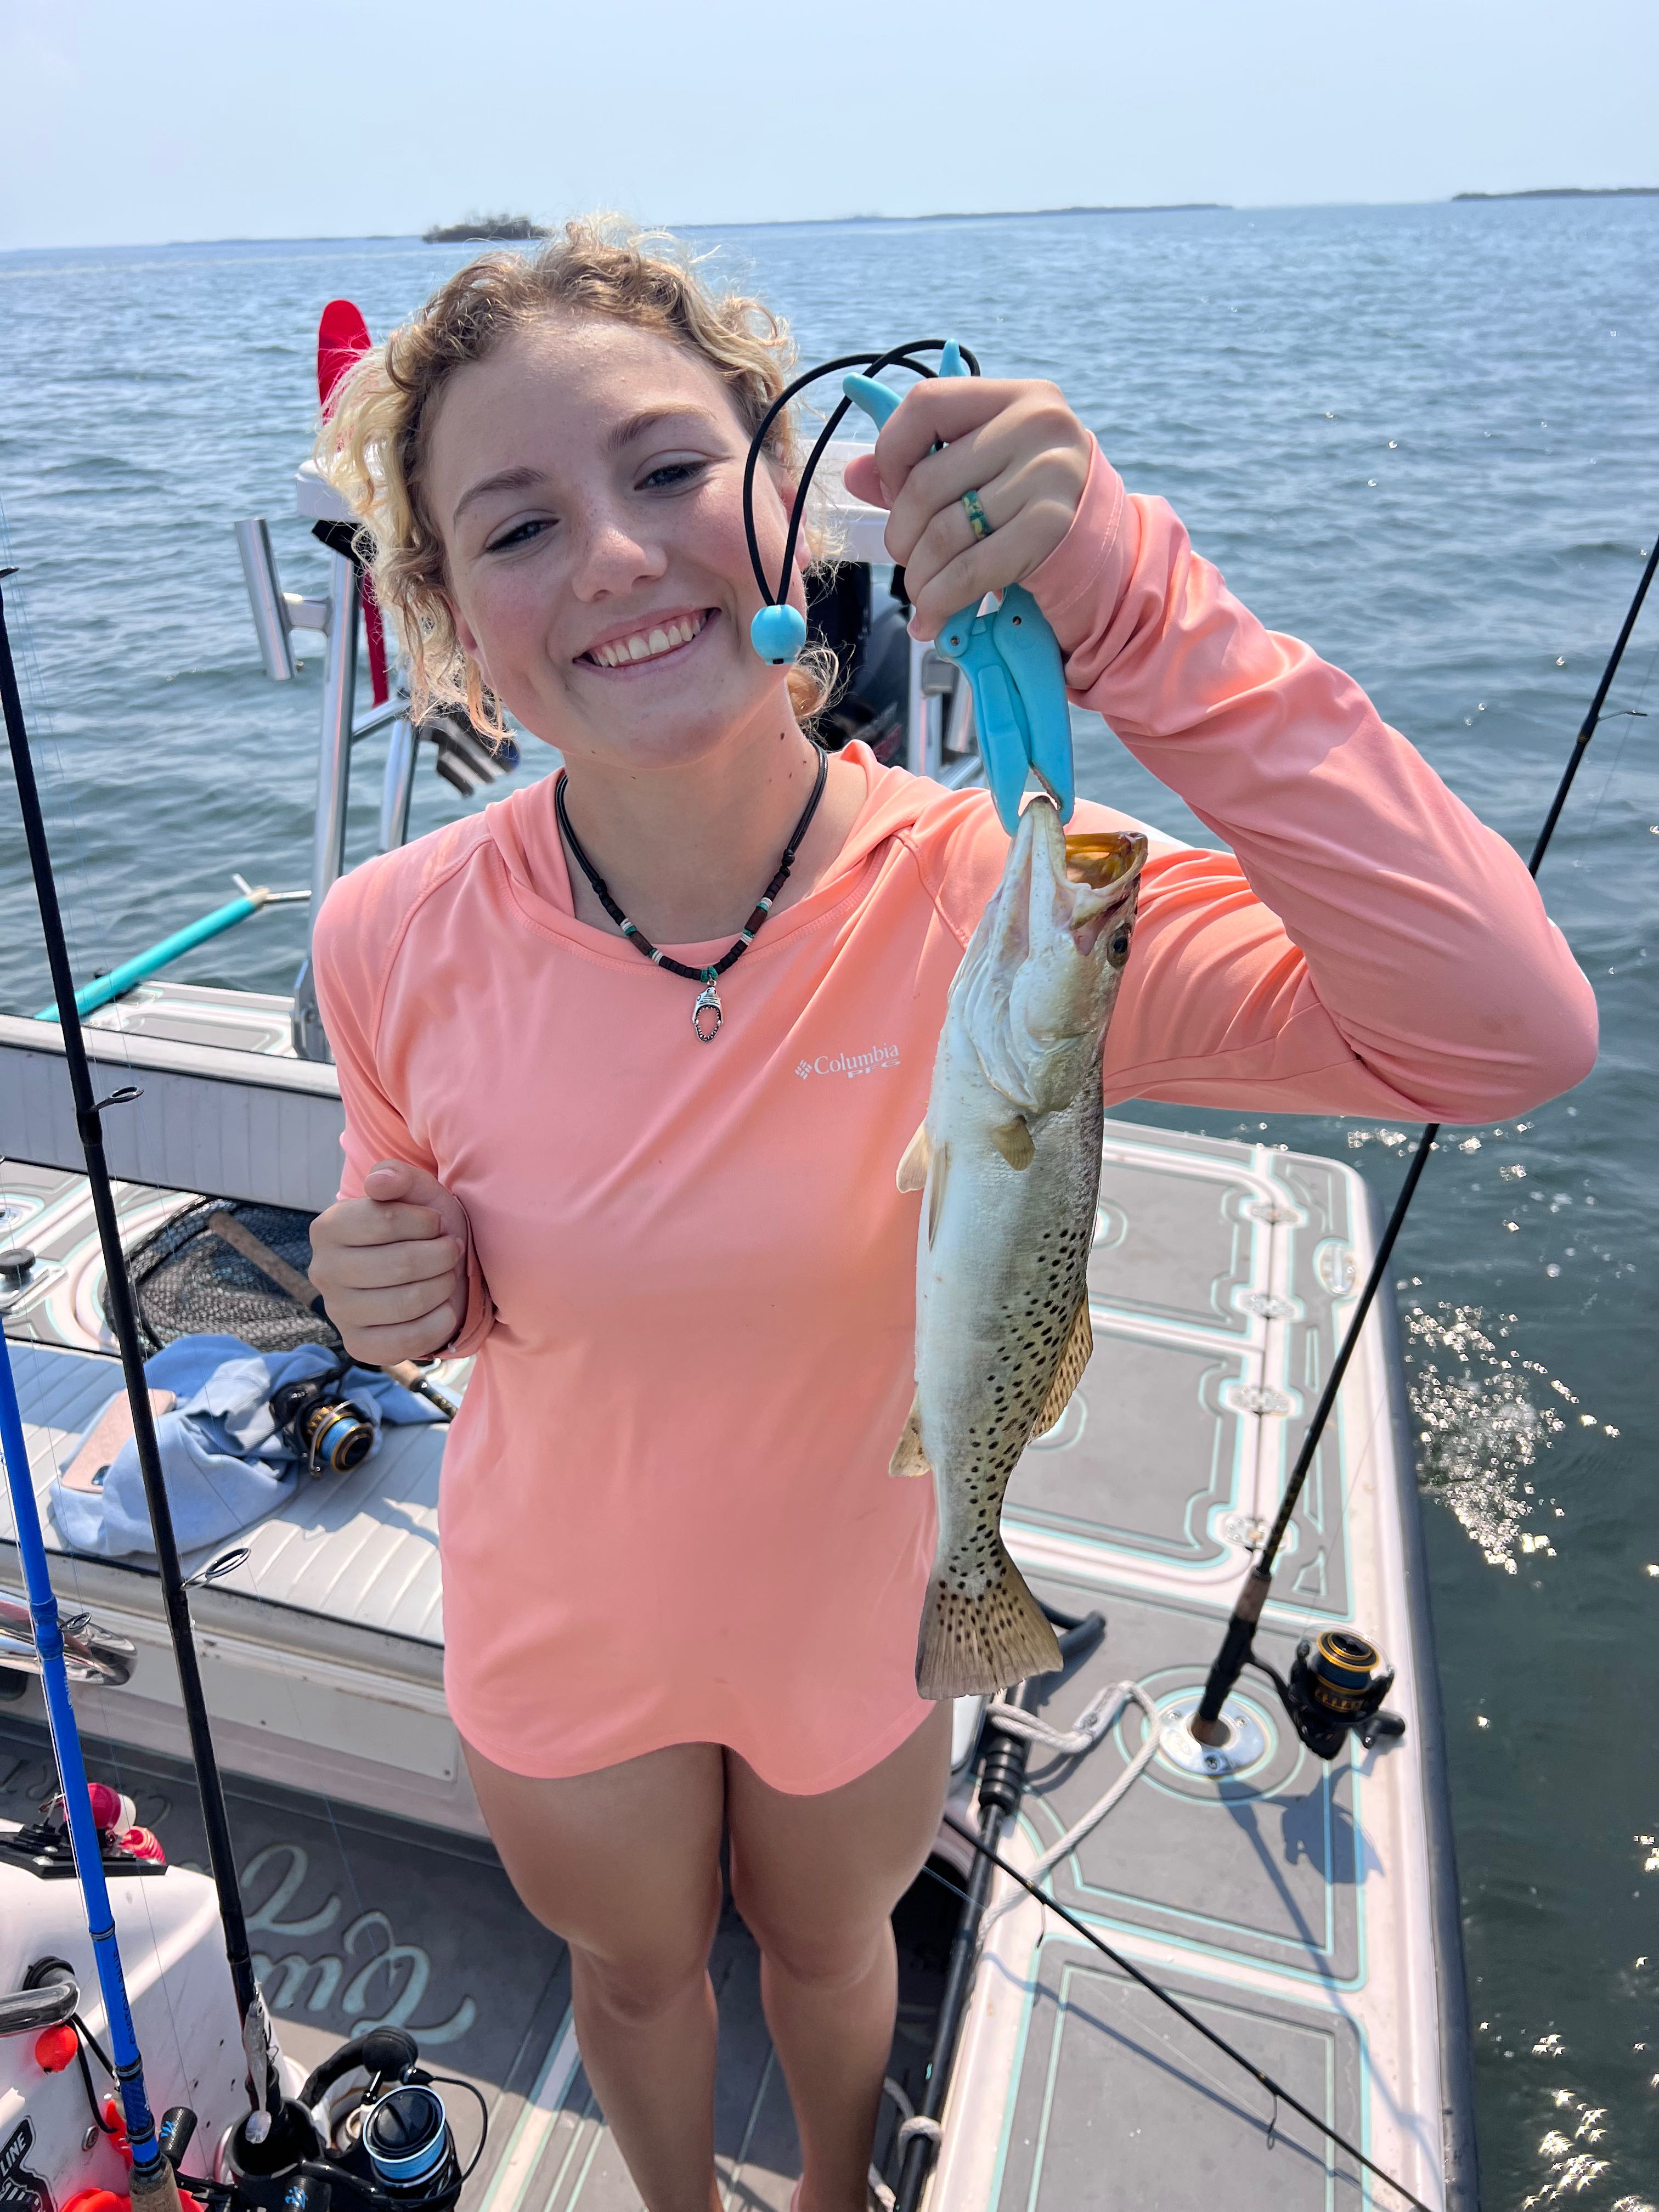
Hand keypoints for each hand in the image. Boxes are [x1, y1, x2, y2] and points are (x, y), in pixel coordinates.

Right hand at [307, 1159, 468, 1365]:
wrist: (430, 1271)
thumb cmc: (421, 1228)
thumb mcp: (416, 1192)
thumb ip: (398, 1176)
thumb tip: (378, 1182)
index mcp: (328, 1228)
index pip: (384, 1220)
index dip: (425, 1221)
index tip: (436, 1223)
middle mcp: (324, 1271)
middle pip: (400, 1264)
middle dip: (441, 1255)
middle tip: (451, 1250)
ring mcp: (338, 1312)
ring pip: (407, 1302)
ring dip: (443, 1285)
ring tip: (447, 1274)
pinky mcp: (359, 1346)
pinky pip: (409, 1340)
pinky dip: (440, 1321)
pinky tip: (444, 1306)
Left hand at [840, 378, 1091, 639]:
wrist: (1110, 560)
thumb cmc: (1035, 512)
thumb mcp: (986, 475)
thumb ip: (921, 468)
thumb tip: (854, 474)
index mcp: (1017, 397)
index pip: (926, 404)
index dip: (892, 454)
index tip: (895, 492)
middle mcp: (1038, 424)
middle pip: (927, 482)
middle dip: (903, 536)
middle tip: (908, 561)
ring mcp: (1050, 475)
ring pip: (944, 531)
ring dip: (920, 576)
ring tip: (922, 595)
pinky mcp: (1053, 529)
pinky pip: (970, 569)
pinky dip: (942, 600)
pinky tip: (934, 617)